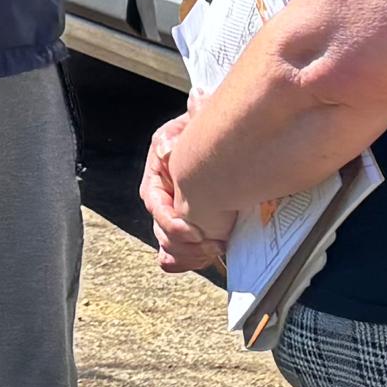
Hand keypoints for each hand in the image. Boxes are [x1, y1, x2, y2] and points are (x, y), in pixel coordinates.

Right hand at [142, 118, 227, 274]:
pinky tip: (200, 262)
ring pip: (170, 244)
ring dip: (189, 254)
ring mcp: (176, 212)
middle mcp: (164, 196)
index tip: (195, 232)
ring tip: (213, 253)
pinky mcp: (191, 225)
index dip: (171, 222)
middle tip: (212, 247)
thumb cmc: (207, 127)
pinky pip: (178, 251)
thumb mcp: (189, 124)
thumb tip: (167, 152)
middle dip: (183, 244)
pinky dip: (186, 260)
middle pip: (162, 230)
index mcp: (158, 174)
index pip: (155, 205)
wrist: (231, 136)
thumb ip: (177, 135)